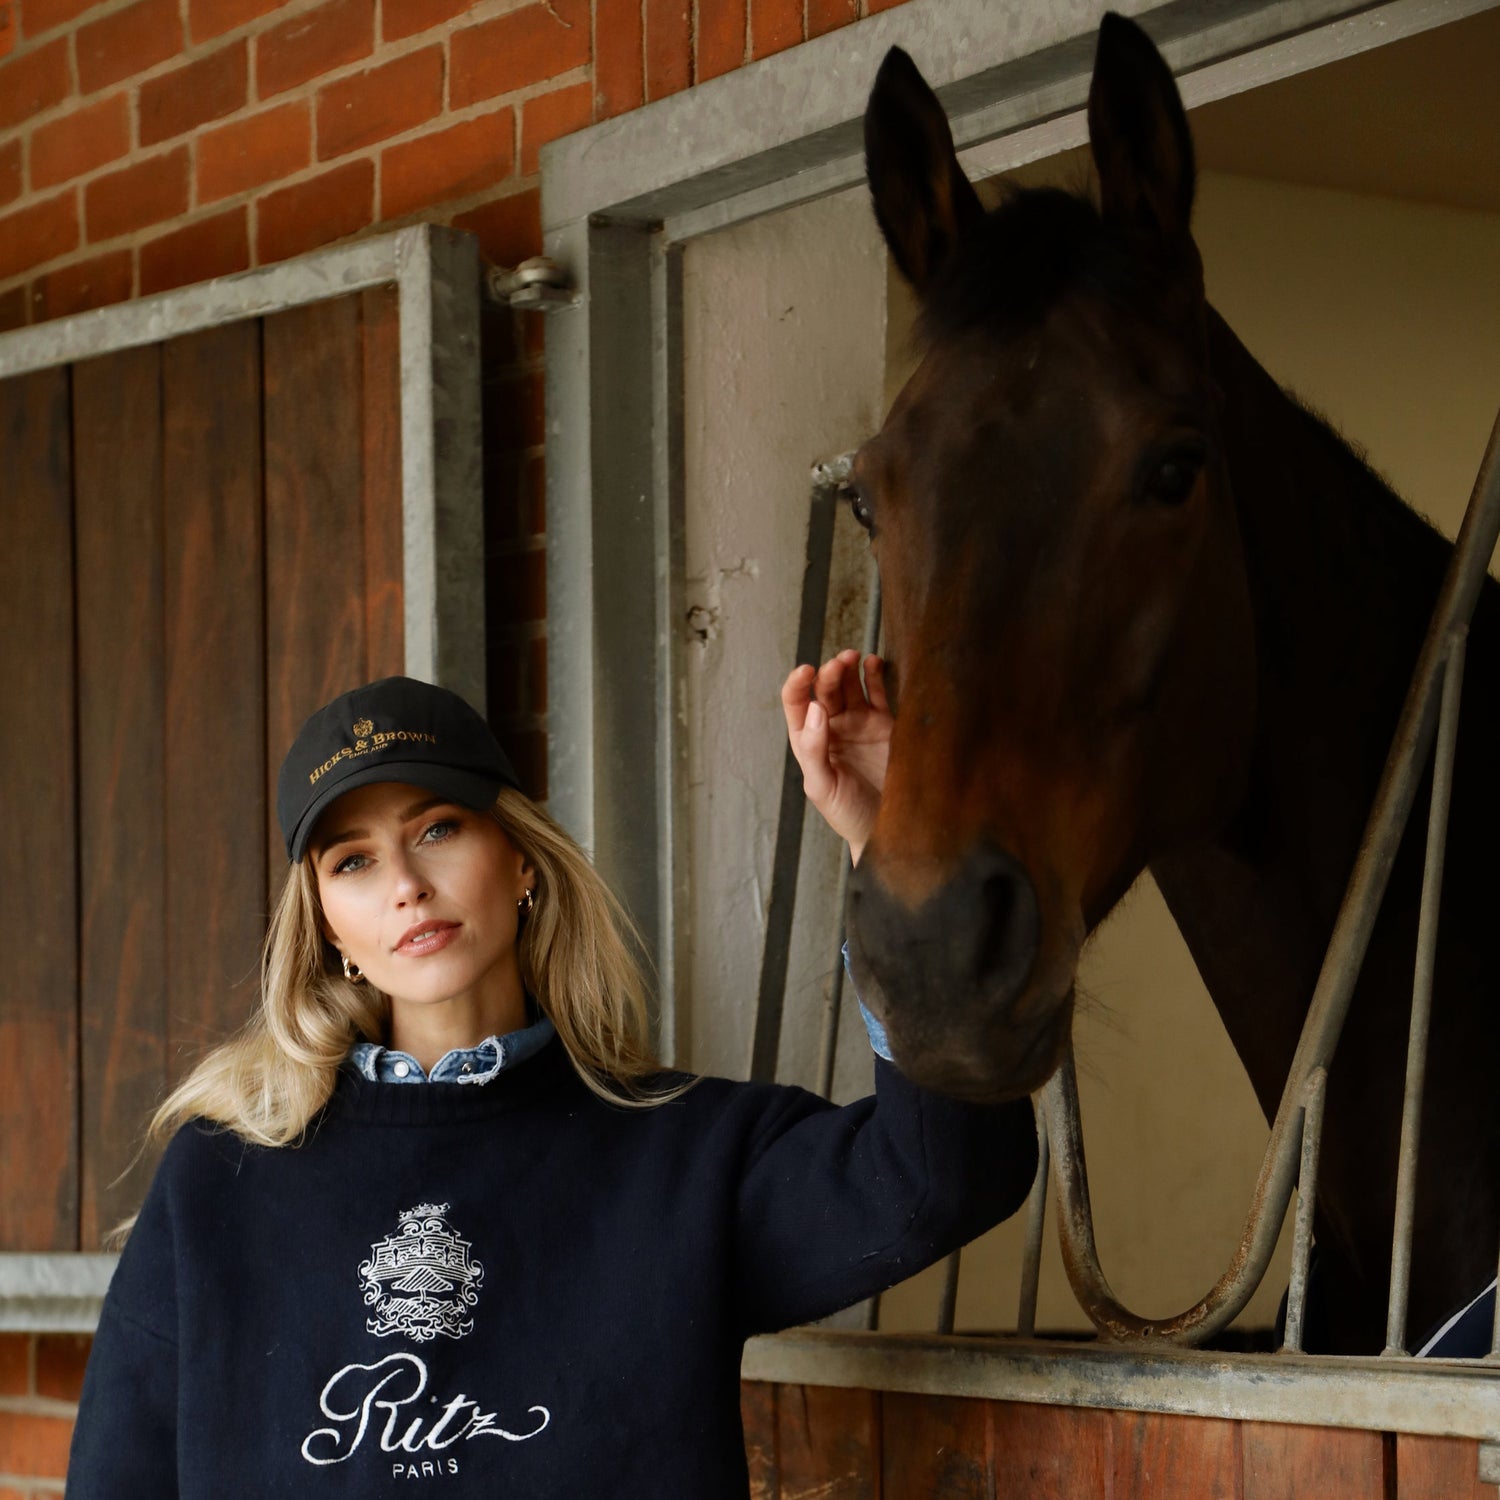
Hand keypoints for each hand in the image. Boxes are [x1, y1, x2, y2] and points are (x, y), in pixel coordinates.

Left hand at [781, 650, 890, 864]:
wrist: (887, 830)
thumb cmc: (847, 815)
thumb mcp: (822, 787)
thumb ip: (814, 749)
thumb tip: (814, 709)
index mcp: (809, 741)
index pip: (796, 703)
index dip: (798, 684)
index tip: (806, 671)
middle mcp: (832, 728)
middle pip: (825, 689)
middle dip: (829, 672)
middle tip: (839, 664)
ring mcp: (858, 724)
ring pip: (849, 685)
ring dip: (849, 668)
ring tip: (854, 657)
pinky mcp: (884, 725)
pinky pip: (877, 692)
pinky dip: (874, 675)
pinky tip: (874, 663)